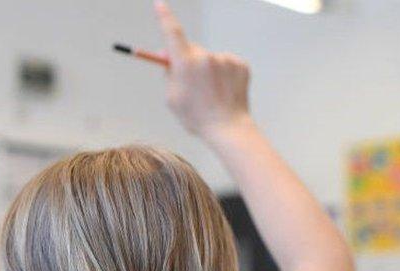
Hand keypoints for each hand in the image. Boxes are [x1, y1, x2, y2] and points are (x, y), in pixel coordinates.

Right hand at [155, 1, 252, 141]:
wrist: (228, 128)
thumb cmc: (196, 117)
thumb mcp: (172, 98)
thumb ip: (168, 73)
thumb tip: (168, 55)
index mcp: (186, 64)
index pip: (172, 32)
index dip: (164, 16)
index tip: (159, 4)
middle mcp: (206, 56)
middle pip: (190, 49)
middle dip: (186, 59)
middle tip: (186, 78)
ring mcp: (225, 59)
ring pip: (209, 58)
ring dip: (205, 69)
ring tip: (209, 93)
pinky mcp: (240, 64)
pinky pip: (225, 63)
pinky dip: (222, 73)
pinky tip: (222, 90)